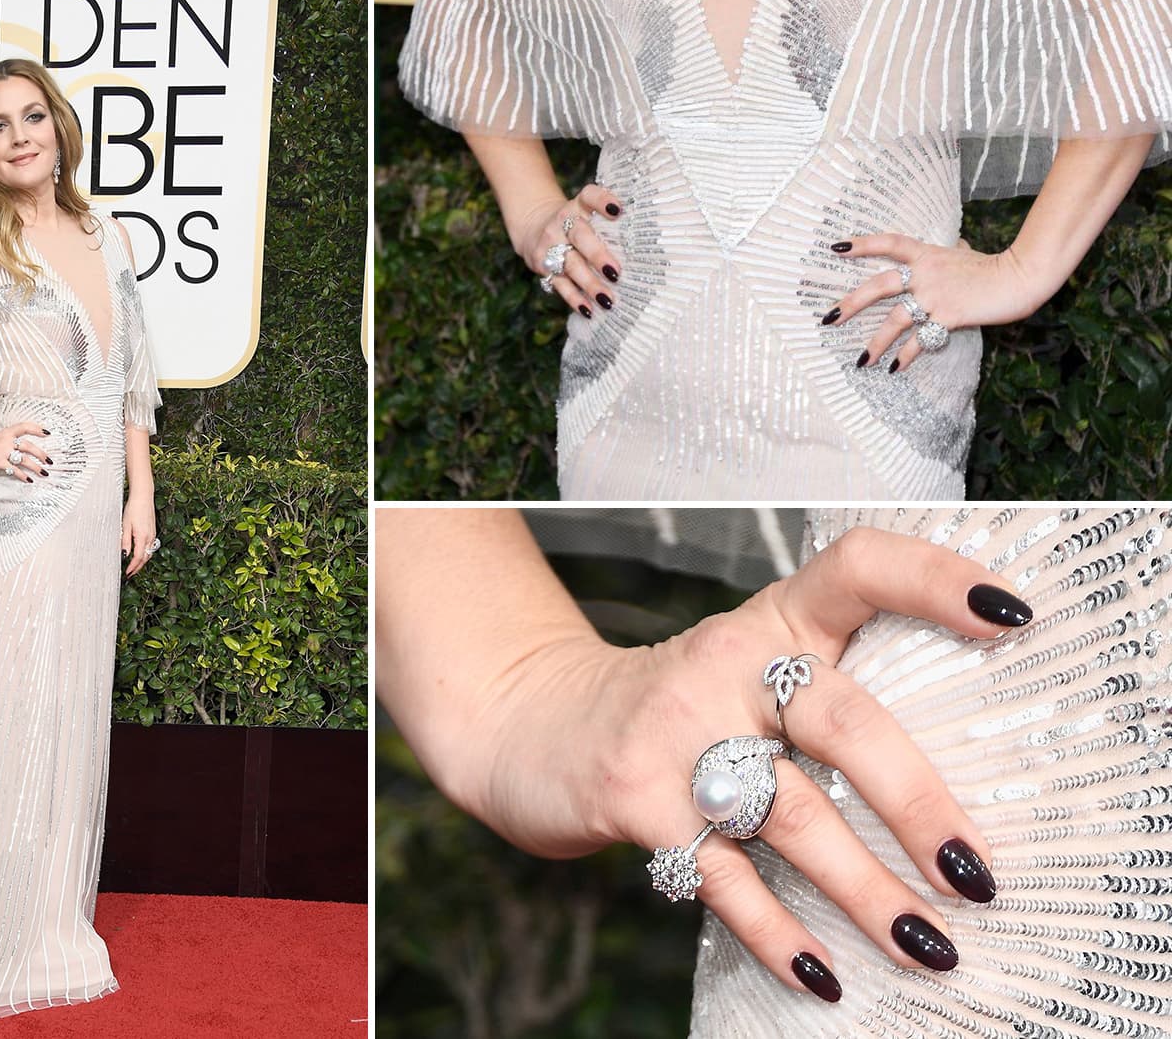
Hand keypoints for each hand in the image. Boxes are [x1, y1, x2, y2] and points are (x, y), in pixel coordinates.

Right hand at [0, 422, 51, 480]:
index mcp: (6, 433)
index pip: (24, 427)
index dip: (37, 429)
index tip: (47, 433)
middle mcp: (6, 441)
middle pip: (28, 446)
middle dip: (41, 454)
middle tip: (49, 460)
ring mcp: (3, 452)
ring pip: (24, 459)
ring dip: (36, 467)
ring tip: (44, 473)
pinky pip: (14, 470)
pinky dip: (23, 476)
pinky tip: (29, 480)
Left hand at [121, 489, 155, 577]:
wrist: (143, 497)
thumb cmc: (133, 508)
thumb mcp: (125, 526)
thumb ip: (125, 541)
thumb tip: (124, 555)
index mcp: (142, 537)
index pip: (138, 557)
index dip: (133, 567)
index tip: (127, 573)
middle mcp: (150, 537)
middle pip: (145, 558)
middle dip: (138, 568)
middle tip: (130, 574)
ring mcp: (153, 534)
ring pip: (149, 553)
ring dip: (142, 561)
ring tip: (134, 567)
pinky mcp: (153, 531)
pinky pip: (150, 547)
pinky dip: (145, 554)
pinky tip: (139, 554)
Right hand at [454, 529, 1026, 999]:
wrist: (532, 721)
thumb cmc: (675, 709)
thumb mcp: (744, 672)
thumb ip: (828, 696)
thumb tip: (964, 794)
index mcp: (771, 623)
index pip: (856, 569)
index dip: (934, 580)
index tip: (1012, 616)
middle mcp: (726, 664)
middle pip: (841, 719)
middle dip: (918, 803)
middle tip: (977, 875)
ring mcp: (676, 732)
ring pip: (790, 814)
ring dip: (866, 890)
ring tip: (927, 945)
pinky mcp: (636, 800)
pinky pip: (723, 879)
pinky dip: (778, 934)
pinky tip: (822, 974)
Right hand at [513, 184, 624, 318]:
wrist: (534, 229)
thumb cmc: (577, 225)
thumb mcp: (587, 214)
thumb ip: (610, 225)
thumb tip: (650, 249)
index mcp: (578, 206)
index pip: (589, 196)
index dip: (602, 200)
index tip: (618, 210)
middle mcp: (562, 222)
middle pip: (579, 236)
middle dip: (597, 255)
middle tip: (616, 273)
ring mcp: (550, 245)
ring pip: (570, 264)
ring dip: (589, 283)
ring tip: (607, 300)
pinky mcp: (542, 266)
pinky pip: (560, 284)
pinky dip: (574, 298)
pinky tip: (589, 310)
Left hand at [827, 234, 1051, 371]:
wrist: (1020, 277)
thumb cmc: (994, 267)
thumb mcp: (965, 254)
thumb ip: (951, 253)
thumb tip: (954, 246)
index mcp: (927, 254)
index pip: (889, 244)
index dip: (862, 244)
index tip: (835, 248)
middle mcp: (926, 274)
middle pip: (879, 286)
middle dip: (852, 303)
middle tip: (829, 319)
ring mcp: (935, 295)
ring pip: (895, 320)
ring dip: (876, 343)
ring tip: (861, 361)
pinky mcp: (948, 316)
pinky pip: (920, 340)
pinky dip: (906, 355)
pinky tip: (894, 368)